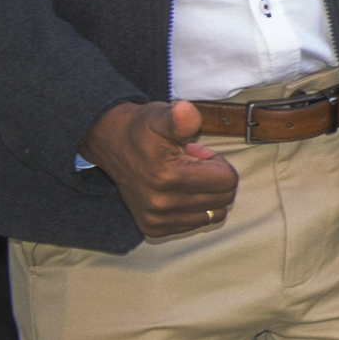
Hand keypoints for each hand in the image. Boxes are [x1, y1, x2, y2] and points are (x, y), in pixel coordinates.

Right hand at [86, 98, 237, 239]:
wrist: (110, 144)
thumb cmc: (142, 129)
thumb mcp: (162, 116)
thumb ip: (181, 118)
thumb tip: (186, 110)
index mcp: (168, 177)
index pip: (228, 181)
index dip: (218, 163)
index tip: (197, 153)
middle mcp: (162, 204)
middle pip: (223, 199)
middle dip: (214, 178)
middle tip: (191, 163)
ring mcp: (156, 220)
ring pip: (213, 214)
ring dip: (206, 195)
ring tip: (184, 177)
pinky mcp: (153, 228)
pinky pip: (196, 223)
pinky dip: (194, 208)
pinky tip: (176, 190)